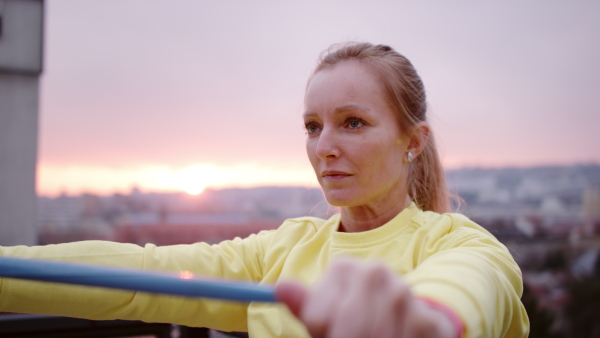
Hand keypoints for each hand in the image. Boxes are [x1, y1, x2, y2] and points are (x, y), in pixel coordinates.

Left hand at [276, 257, 457, 337]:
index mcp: (343, 269)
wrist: (408, 323)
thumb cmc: (359, 320)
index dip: (323, 334)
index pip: (317, 318)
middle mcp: (372, 271)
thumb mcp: (327, 313)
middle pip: (346, 329)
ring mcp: (401, 290)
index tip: (332, 333)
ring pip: (375, 337)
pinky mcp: (424, 314)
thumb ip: (306, 304)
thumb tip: (280, 287)